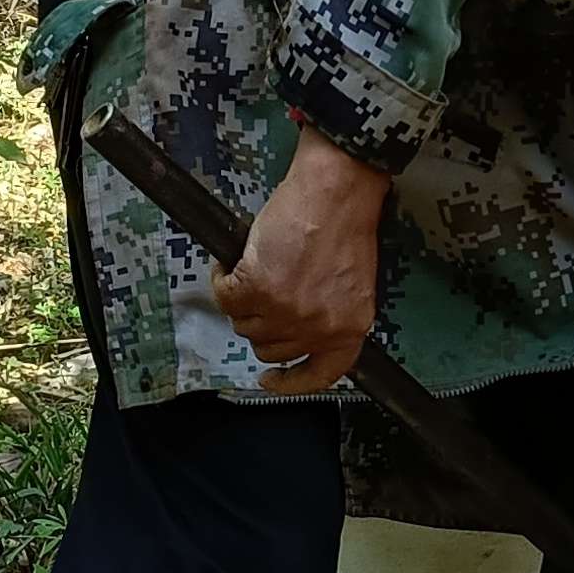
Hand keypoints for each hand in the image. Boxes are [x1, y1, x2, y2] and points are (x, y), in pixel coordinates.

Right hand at [212, 129, 392, 393]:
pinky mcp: (257, 288)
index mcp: (348, 329)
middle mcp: (318, 327)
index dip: (291, 383)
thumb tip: (297, 331)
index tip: (270, 380)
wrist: (336, 188)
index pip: (318, 376)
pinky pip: (224, 298)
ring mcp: (285, 311)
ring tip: (253, 268)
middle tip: (264, 292)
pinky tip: (232, 262)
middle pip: (270, 348)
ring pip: (244, 325)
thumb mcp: (351, 285)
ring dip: (242, 300)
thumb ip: (330, 315)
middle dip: (262, 323)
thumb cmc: (347, 225)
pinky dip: (222, 279)